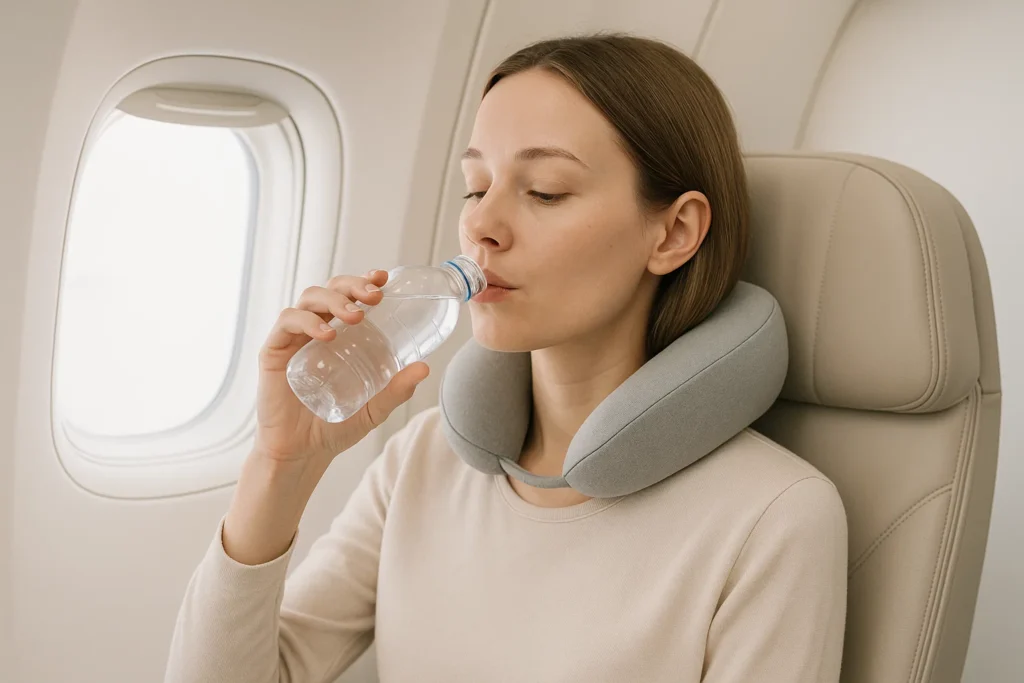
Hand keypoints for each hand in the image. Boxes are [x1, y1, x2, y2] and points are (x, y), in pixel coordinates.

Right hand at [253, 269, 428, 470]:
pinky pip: (287, 322)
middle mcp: (316, 330)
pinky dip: (307, 321)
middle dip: (353, 285)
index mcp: (339, 335)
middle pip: (331, 289)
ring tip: (356, 316)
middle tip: (374, 297)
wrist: (301, 453)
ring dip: (335, 299)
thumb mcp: (374, 409)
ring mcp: (294, 338)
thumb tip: (424, 368)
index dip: (364, 281)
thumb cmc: (335, 427)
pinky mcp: (274, 351)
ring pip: (310, 298)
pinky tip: (327, 334)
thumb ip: (396, 390)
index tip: (383, 278)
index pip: (350, 297)